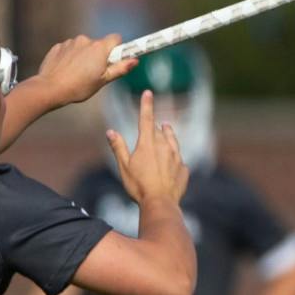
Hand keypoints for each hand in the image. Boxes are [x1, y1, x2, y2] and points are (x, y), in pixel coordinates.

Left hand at [35, 34, 136, 106]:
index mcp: (99, 48)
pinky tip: (68, 69)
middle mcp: (85, 40)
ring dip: (84, 55)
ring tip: (79, 72)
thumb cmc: (79, 86)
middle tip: (96, 70)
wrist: (50, 88)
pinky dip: (71, 56)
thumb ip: (120, 68)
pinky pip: (70, 48)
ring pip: (83, 46)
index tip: (116, 58)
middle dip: (99, 54)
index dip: (117, 48)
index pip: (116, 38)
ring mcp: (70, 42)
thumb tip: (134, 60)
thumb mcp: (103, 80)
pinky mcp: (58, 47)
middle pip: (99, 43)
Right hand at [106, 91, 189, 207]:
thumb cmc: (138, 185)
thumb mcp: (124, 166)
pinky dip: (174, 155)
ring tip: (167, 128)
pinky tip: (173, 159)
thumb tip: (110, 131)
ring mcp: (176, 157)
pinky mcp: (184, 168)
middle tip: (153, 121)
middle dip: (155, 125)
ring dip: (168, 133)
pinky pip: (178, 158)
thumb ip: (118, 147)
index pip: (146, 119)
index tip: (149, 92)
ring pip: (173, 140)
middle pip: (159, 131)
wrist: (161, 202)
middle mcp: (164, 147)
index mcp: (148, 144)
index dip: (147, 105)